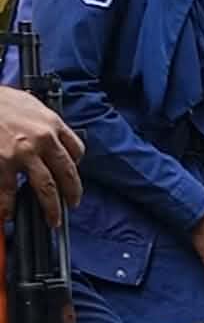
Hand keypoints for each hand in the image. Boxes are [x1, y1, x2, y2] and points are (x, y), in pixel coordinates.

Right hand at [0, 88, 84, 227]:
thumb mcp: (29, 103)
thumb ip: (43, 122)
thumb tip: (51, 137)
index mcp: (52, 123)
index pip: (76, 149)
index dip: (75, 165)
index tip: (72, 174)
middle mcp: (42, 140)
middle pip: (67, 173)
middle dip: (72, 193)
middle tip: (72, 204)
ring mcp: (21, 154)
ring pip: (45, 188)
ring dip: (50, 207)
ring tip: (52, 219)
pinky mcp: (1, 163)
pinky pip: (9, 191)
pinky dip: (8, 206)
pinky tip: (9, 213)